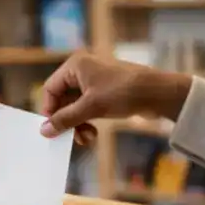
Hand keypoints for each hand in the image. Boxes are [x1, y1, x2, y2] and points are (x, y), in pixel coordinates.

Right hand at [39, 51, 192, 144]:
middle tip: (74, 137)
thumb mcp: (91, 107)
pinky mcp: (106, 92)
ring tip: (88, 138)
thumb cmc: (124, 93)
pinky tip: (94, 133)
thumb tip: (44, 131)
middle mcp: (82, 70)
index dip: (50, 111)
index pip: (50, 89)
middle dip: (67, 120)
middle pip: (62, 99)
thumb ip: (65, 119)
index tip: (54, 129)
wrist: (161, 93)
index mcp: (75, 66)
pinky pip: (88, 107)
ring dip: (78, 124)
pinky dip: (87, 120)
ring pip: (75, 106)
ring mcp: (95, 81)